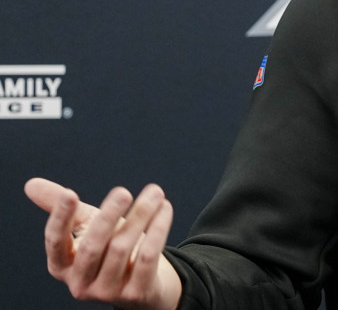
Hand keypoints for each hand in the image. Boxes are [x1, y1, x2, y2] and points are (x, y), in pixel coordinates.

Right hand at [25, 178, 181, 309]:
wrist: (144, 284)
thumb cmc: (110, 249)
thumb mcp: (87, 227)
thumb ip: (64, 208)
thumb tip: (31, 184)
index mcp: (61, 266)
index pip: (55, 242)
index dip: (60, 218)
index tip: (70, 193)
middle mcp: (80, 283)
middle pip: (92, 246)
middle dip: (107, 216)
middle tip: (123, 192)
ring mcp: (107, 292)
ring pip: (122, 249)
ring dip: (140, 216)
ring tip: (154, 193)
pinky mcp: (135, 293)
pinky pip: (148, 258)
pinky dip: (158, 230)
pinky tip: (165, 209)